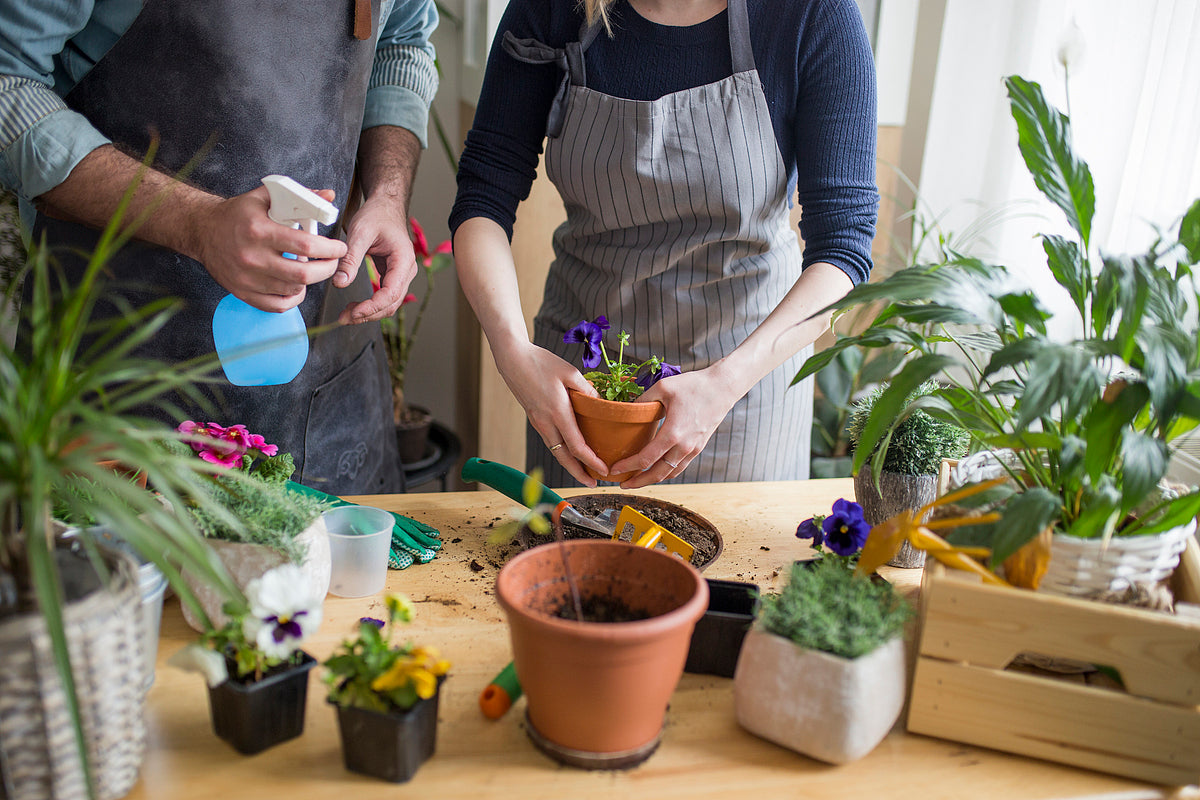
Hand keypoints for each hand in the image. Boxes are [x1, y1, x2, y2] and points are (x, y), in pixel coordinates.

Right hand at [191, 187, 346, 312]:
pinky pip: (276, 305)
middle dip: (327, 269)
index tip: (339, 248)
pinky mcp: (242, 292)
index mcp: (260, 231)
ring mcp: (247, 278)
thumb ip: (299, 196)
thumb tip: (328, 196)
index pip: (305, 245)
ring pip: (292, 290)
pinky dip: (292, 299)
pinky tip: (297, 286)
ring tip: (310, 268)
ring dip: (310, 281)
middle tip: (333, 262)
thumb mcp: (265, 197)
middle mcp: (253, 257)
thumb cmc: (237, 213)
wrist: (202, 230)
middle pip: (303, 274)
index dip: (329, 249)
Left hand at [335, 196, 417, 323]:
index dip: (372, 307)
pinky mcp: (392, 276)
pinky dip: (370, 305)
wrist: (385, 206)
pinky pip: (384, 297)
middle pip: (391, 303)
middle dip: (368, 314)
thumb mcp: (359, 233)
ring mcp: (401, 275)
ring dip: (369, 313)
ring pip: (389, 304)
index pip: (391, 293)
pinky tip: (355, 307)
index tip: (354, 313)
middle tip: (344, 318)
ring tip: (347, 314)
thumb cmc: (376, 215)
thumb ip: (350, 259)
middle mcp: (406, 271)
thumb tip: (340, 284)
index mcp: (403, 260)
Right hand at [492, 340, 608, 485]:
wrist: (512, 359)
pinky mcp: (534, 418)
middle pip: (563, 458)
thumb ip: (587, 390)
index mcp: (557, 412)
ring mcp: (538, 422)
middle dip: (579, 474)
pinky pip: (550, 441)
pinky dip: (561, 452)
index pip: (577, 446)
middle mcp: (546, 422)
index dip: (591, 462)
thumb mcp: (570, 372)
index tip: (604, 471)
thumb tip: (601, 405)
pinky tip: (570, 452)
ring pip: (555, 451)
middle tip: (593, 484)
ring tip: (584, 472)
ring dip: (570, 464)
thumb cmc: (541, 362)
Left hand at [611, 367, 738, 488]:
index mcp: (673, 433)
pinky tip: (656, 470)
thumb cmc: (695, 385)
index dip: (627, 466)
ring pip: (670, 473)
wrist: (723, 387)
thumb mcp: (663, 388)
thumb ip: (643, 400)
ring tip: (637, 480)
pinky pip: (680, 467)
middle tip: (622, 483)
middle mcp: (684, 446)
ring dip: (652, 480)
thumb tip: (626, 409)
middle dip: (638, 482)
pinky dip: (666, 472)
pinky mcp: (698, 447)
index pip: (645, 459)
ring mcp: (693, 449)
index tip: (615, 469)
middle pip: (657, 474)